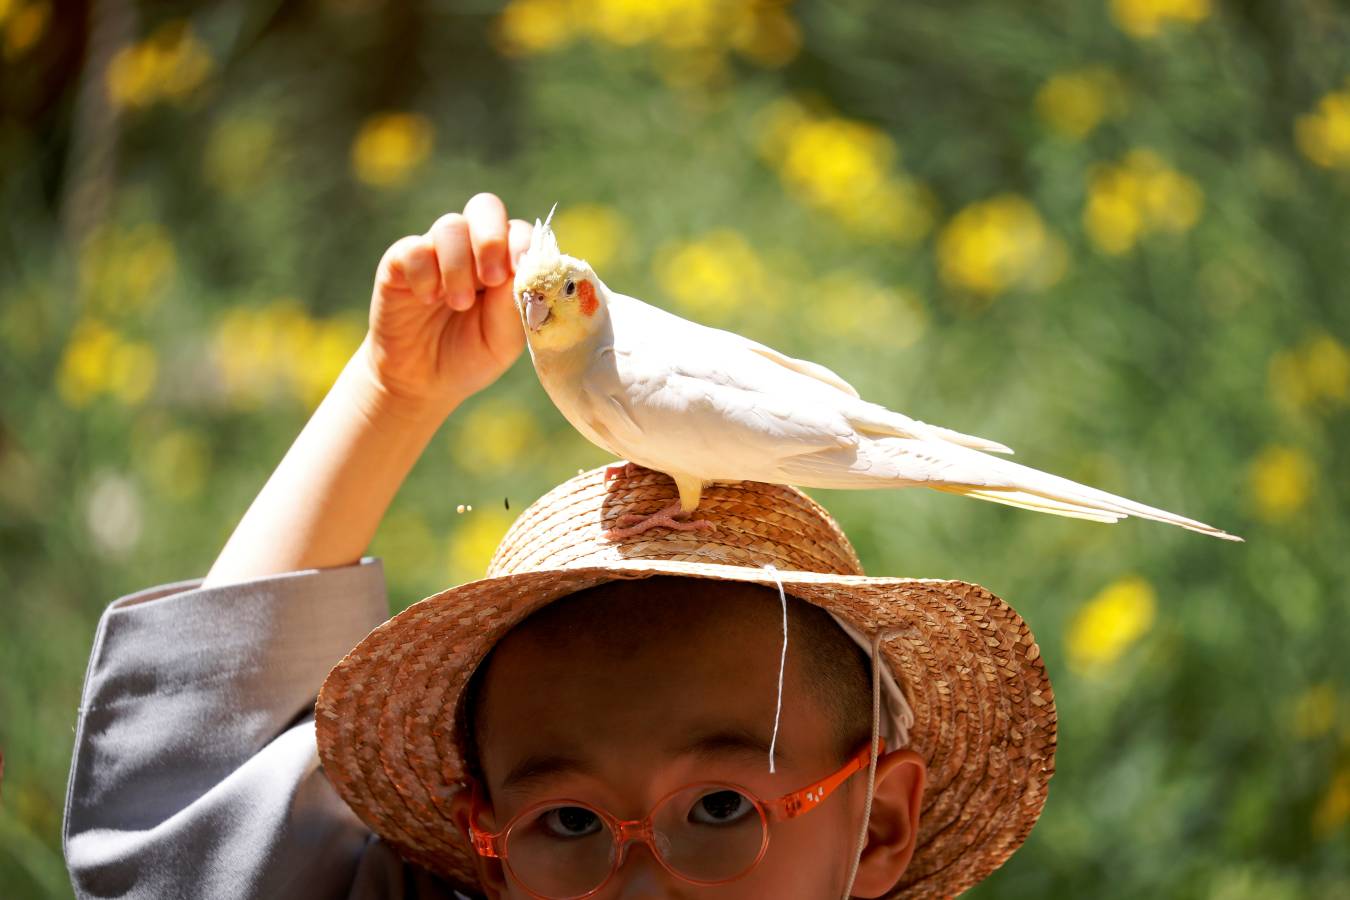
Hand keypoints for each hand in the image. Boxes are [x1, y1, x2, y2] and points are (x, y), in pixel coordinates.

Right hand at [360, 193, 531, 416]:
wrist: (421, 381)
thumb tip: (523, 269)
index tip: (517, 272)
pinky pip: (414, 248)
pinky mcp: (400, 262)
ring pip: (450, 226)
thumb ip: (514, 304)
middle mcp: (471, 248)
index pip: (518, 231)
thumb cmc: (471, 355)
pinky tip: (427, 299)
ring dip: (459, 265)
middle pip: (485, 207)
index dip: (522, 244)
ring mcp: (435, 252)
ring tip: (458, 303)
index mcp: (504, 262)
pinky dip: (425, 274)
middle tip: (490, 279)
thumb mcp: (503, 339)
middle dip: (491, 238)